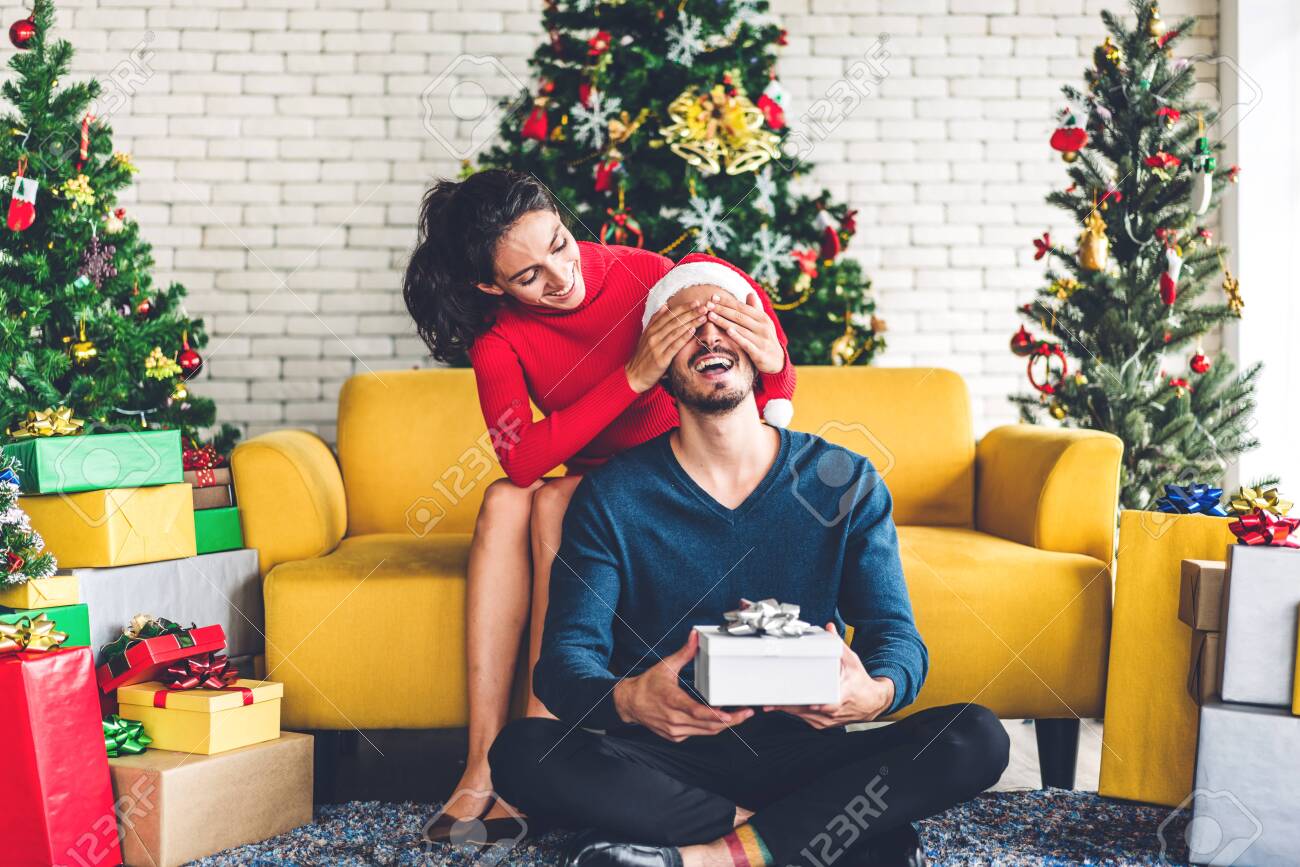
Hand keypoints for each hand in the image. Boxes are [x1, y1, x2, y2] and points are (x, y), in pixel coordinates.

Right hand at [614, 630, 754, 741]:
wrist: (629, 703)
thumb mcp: (666, 666)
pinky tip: (719, 718)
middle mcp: (673, 719)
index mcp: (671, 700)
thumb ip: (684, 652)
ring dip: (723, 725)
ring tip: (739, 716)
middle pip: (707, 725)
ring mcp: (674, 730)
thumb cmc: (647, 685)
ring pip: (705, 731)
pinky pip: (698, 733)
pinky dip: (709, 726)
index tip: (731, 714)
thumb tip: (694, 637)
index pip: (696, 711)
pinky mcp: (675, 736)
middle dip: (730, 721)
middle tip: (746, 713)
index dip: (715, 715)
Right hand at [625, 302, 705, 393]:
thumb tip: (665, 305)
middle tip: (704, 307)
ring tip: (703, 317)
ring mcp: (656, 347)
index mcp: (651, 329)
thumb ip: (656, 320)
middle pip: (674, 321)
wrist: (634, 375)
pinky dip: (683, 337)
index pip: (669, 314)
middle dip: (690, 313)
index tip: (696, 302)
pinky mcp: (661, 359)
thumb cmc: (644, 355)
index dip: (683, 307)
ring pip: (676, 331)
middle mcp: (653, 335)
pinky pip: (674, 345)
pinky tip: (693, 331)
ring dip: (691, 322)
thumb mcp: (647, 335)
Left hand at [704, 292, 785, 374]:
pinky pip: (746, 344)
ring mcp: (761, 340)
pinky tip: (728, 331)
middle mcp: (763, 327)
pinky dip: (737, 337)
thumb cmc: (765, 339)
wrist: (777, 361)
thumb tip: (750, 293)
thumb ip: (755, 309)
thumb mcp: (763, 323)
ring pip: (740, 328)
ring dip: (724, 321)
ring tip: (711, 316)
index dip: (727, 302)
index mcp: (762, 318)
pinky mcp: (759, 353)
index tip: (713, 297)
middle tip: (707, 305)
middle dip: (722, 310)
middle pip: (739, 316)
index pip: (742, 307)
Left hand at [763, 624, 894, 728]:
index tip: (789, 699)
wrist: (872, 702)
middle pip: (804, 710)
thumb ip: (838, 644)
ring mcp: (826, 721)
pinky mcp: (822, 724)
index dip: (802, 703)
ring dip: (787, 710)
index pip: (818, 703)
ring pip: (802, 717)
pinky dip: (794, 712)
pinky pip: (804, 719)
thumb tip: (829, 628)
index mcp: (839, 697)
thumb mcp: (852, 661)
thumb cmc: (860, 682)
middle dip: (786, 705)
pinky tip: (784, 706)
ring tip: (770, 703)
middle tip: (770, 700)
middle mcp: (831, 712)